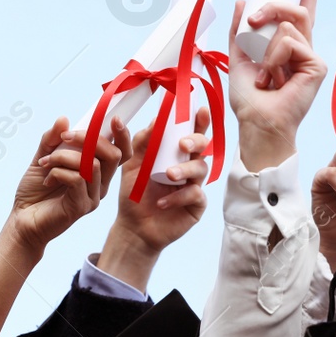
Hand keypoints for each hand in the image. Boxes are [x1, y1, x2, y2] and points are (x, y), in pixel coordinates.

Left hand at [6, 118, 128, 254]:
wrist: (22, 219)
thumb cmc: (35, 191)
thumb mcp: (42, 157)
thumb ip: (52, 139)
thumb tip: (64, 119)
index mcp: (97, 172)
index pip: (121, 152)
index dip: (122, 136)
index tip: (112, 118)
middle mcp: (100, 184)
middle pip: (114, 155)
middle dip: (88, 138)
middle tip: (64, 137)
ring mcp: (92, 197)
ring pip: (91, 165)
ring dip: (64, 156)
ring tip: (45, 162)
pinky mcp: (81, 207)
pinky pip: (77, 179)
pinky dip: (58, 171)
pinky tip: (47, 177)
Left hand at [99, 109, 210, 290]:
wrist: (133, 226)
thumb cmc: (135, 193)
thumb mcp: (132, 164)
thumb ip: (140, 141)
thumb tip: (153, 120)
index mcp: (175, 153)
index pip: (190, 131)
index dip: (198, 120)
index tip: (200, 110)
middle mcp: (188, 166)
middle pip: (204, 146)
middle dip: (196, 141)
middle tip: (183, 144)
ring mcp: (195, 185)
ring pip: (201, 169)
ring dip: (185, 169)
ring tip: (168, 175)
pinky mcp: (196, 205)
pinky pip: (195, 195)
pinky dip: (178, 197)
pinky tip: (162, 203)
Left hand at [228, 0, 327, 171]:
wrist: (257, 124)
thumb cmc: (249, 101)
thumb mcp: (237, 59)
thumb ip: (238, 32)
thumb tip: (240, 1)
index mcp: (288, 48)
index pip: (302, 13)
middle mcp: (304, 50)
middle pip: (296, 10)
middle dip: (272, 7)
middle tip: (252, 21)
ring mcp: (312, 57)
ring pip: (288, 25)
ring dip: (266, 49)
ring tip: (264, 75)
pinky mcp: (317, 65)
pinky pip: (289, 42)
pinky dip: (273, 58)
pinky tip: (273, 79)